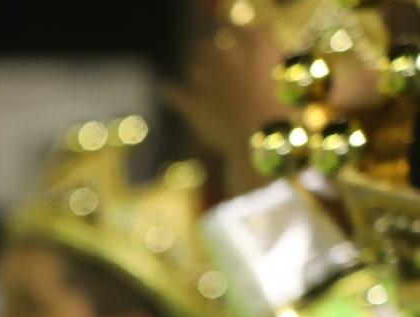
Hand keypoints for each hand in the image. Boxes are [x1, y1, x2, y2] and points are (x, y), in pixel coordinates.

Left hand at [163, 20, 284, 179]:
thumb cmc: (288, 116)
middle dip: (217, 51)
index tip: (241, 35)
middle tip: (220, 57)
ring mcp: (207, 77)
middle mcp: (230, 55)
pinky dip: (168, 89)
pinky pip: (171, 89)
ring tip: (200, 73)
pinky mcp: (190, 101)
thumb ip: (278, 67)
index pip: (246, 27)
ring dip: (199, 68)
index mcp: (259, 47)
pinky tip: (166, 87)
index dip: (242, 32)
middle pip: (216, 42)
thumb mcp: (295, 85)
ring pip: (196, 62)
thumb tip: (278, 62)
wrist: (261, 143)